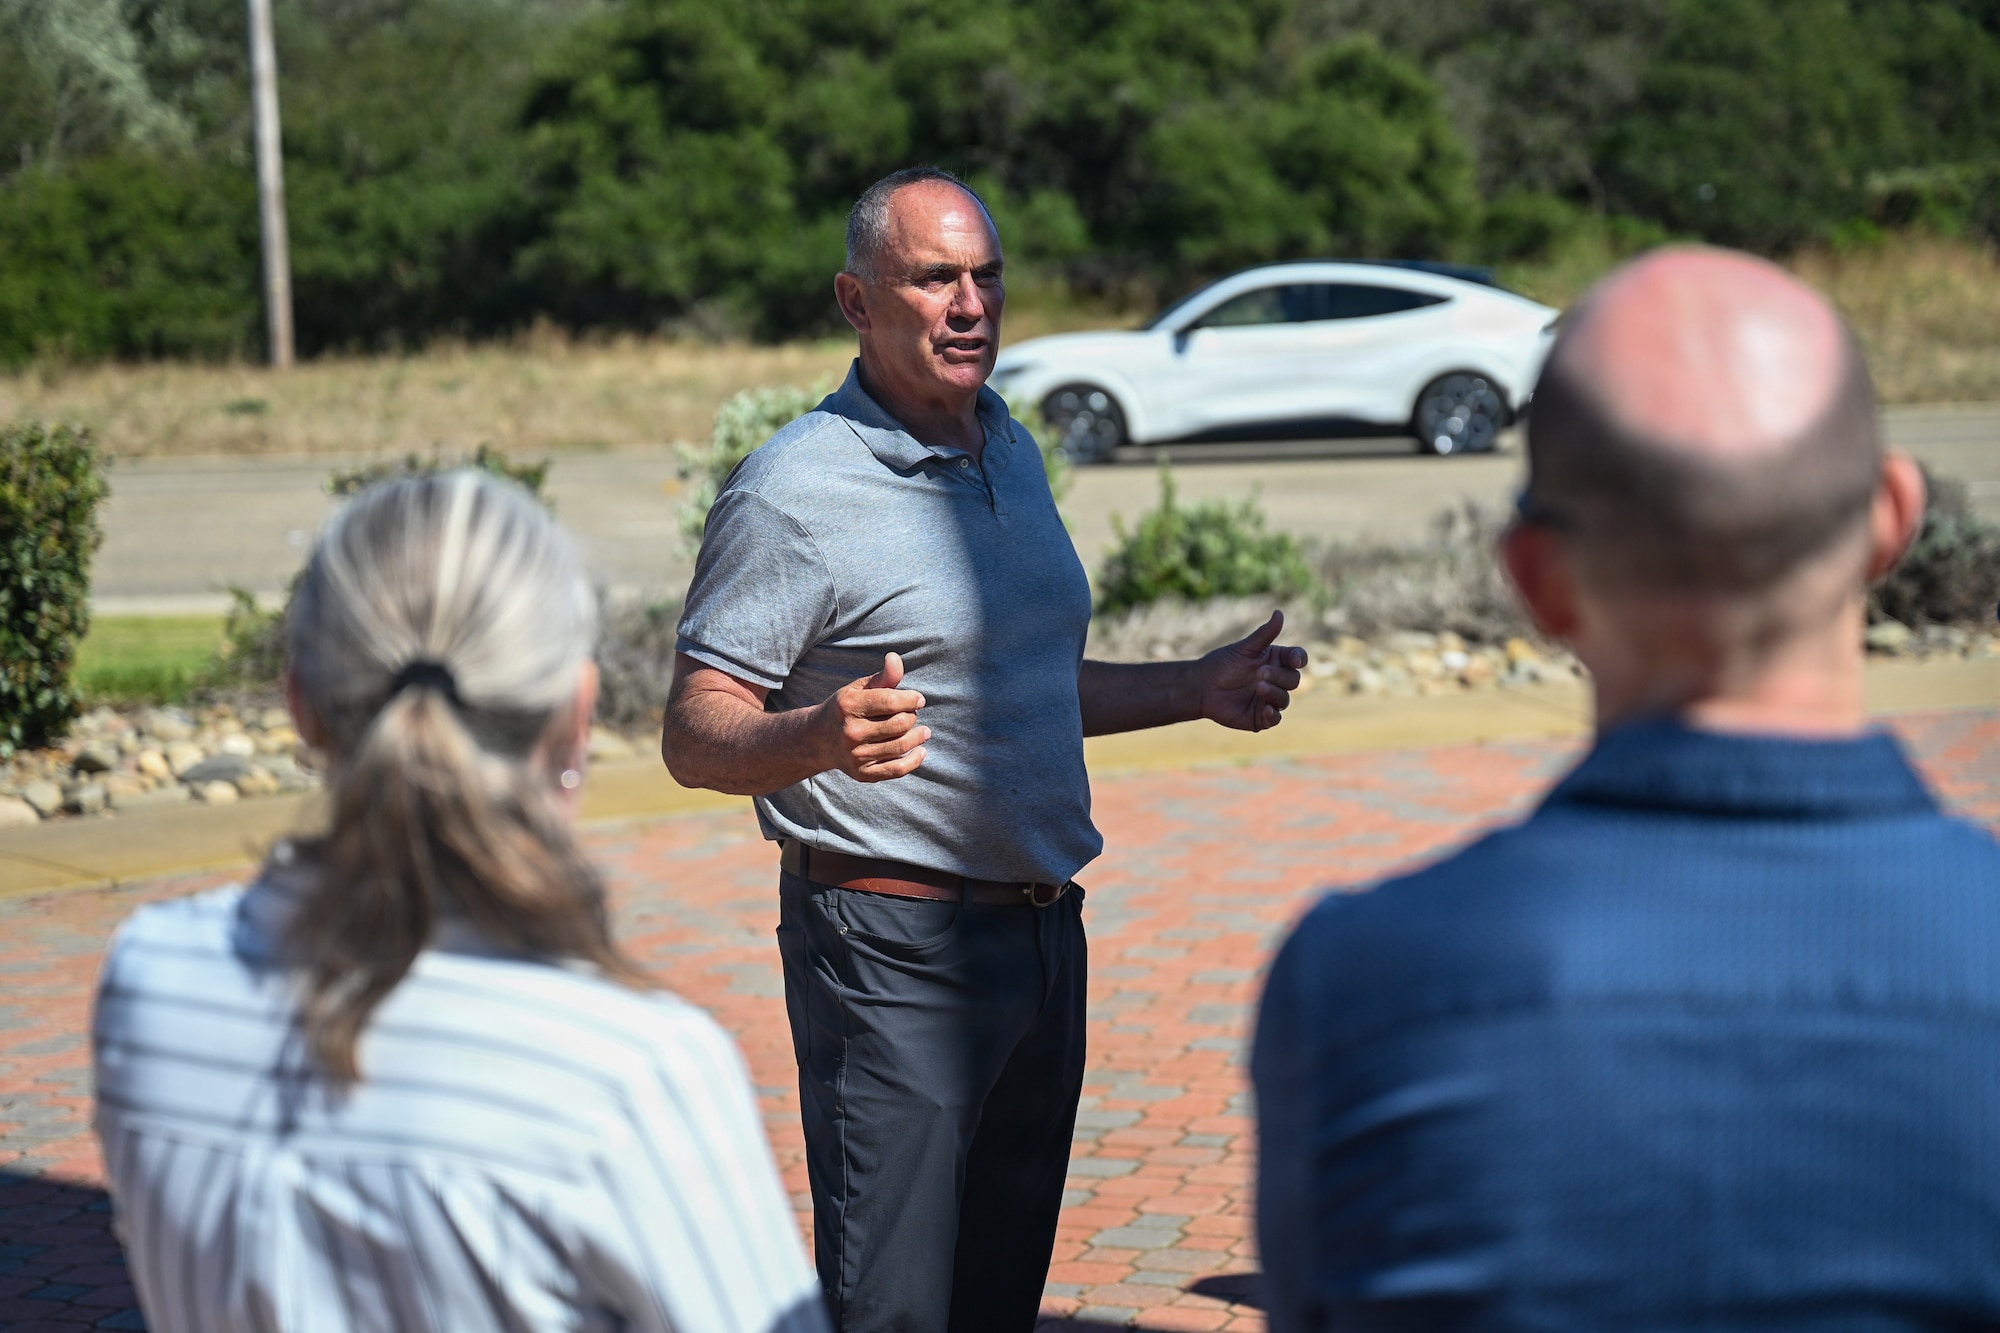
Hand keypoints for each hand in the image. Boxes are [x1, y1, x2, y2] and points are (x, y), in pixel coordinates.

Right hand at [817, 652, 929, 781]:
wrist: (817, 740)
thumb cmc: (845, 709)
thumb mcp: (859, 689)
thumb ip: (882, 676)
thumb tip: (895, 658)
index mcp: (848, 706)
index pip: (890, 701)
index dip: (912, 699)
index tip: (919, 699)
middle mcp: (851, 732)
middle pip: (899, 724)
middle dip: (913, 717)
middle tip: (912, 714)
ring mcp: (856, 755)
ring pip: (901, 746)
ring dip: (918, 737)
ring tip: (924, 732)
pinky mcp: (862, 773)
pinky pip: (897, 770)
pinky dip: (915, 760)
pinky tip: (921, 750)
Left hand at [1198, 611, 1306, 732]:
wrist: (1201, 687)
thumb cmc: (1223, 663)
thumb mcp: (1244, 648)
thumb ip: (1264, 634)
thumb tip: (1279, 613)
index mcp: (1276, 661)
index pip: (1297, 659)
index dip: (1299, 659)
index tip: (1294, 660)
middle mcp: (1277, 680)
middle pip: (1293, 679)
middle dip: (1279, 676)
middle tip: (1260, 673)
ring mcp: (1270, 699)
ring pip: (1285, 699)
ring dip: (1274, 693)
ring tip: (1258, 687)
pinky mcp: (1261, 717)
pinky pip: (1275, 719)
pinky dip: (1273, 715)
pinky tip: (1265, 709)